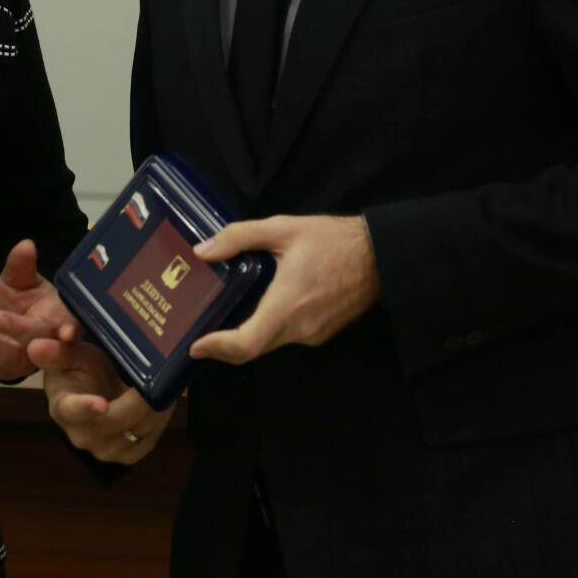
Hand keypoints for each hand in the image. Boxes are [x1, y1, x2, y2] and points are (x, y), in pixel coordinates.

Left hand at [0, 240, 78, 380]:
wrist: (3, 322)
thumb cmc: (22, 298)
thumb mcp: (20, 279)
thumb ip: (22, 265)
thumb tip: (25, 245)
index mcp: (60, 318)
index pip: (70, 325)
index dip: (70, 329)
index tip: (66, 332)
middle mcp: (47, 343)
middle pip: (40, 341)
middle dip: (21, 332)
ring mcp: (27, 361)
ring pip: (14, 360)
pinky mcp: (6, 370)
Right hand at [28, 334, 170, 463]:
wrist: (91, 392)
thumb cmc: (78, 369)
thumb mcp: (69, 354)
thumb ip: (56, 352)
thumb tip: (37, 347)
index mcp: (63, 408)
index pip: (73, 410)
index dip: (87, 407)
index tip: (102, 404)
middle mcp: (81, 435)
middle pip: (117, 420)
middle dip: (140, 399)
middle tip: (157, 376)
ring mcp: (105, 450)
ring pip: (138, 430)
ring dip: (154, 407)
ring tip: (161, 384)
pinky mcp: (126, 456)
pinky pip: (150, 439)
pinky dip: (159, 420)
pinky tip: (160, 400)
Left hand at [188, 214, 379, 365]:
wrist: (381, 255)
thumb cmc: (333, 240)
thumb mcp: (282, 228)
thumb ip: (239, 237)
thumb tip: (202, 251)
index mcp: (286, 306)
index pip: (247, 344)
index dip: (218, 348)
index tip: (196, 346)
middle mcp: (299, 329)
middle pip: (254, 349)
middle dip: (225, 347)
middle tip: (200, 336)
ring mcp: (313, 334)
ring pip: (271, 344)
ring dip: (247, 338)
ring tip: (224, 321)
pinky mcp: (323, 332)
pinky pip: (288, 336)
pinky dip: (268, 330)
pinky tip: (259, 310)